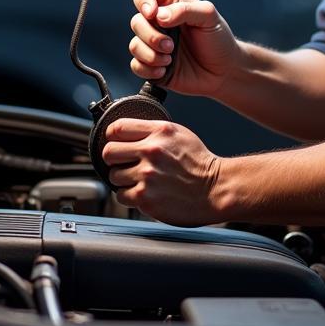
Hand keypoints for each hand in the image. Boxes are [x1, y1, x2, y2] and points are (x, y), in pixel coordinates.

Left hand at [102, 118, 223, 225]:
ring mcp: (147, 175)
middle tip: (124, 163)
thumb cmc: (199, 163)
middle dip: (114, 159)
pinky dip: (129, 196)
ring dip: (123, 179)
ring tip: (139, 180)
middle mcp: (151, 150)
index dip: (113, 136)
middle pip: (109, 152)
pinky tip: (143, 192)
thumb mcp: (179, 134)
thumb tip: (128, 134)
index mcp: (160, 131)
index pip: (118, 127)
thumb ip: (153, 131)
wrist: (215, 189)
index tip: (115, 142)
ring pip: (113, 175)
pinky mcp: (145, 197)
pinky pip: (121, 195)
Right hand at [128, 0, 242, 97]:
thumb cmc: (219, 40)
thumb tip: (159, 16)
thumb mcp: (209, 16)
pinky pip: (136, 66)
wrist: (225, 72)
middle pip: (137, 21)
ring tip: (170, 59)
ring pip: (134, 45)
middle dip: (150, 35)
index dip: (143, 0)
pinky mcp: (153, 65)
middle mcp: (160, 23)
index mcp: (172, 4)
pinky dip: (148, 69)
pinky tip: (164, 70)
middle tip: (171, 45)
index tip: (152, 14)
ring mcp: (155, 45)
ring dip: (150, 54)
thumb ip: (185, 10)